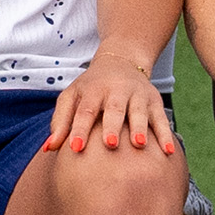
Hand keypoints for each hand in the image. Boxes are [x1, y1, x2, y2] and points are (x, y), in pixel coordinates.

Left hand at [48, 49, 172, 164]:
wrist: (121, 61)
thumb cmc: (91, 88)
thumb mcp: (72, 97)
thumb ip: (60, 122)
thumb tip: (48, 149)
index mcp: (92, 90)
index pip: (84, 110)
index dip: (79, 129)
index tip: (75, 148)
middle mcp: (115, 90)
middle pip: (114, 108)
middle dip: (112, 126)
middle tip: (110, 144)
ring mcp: (137, 94)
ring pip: (139, 111)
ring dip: (140, 128)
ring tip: (139, 145)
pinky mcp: (154, 101)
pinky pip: (161, 119)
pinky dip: (165, 135)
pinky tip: (167, 152)